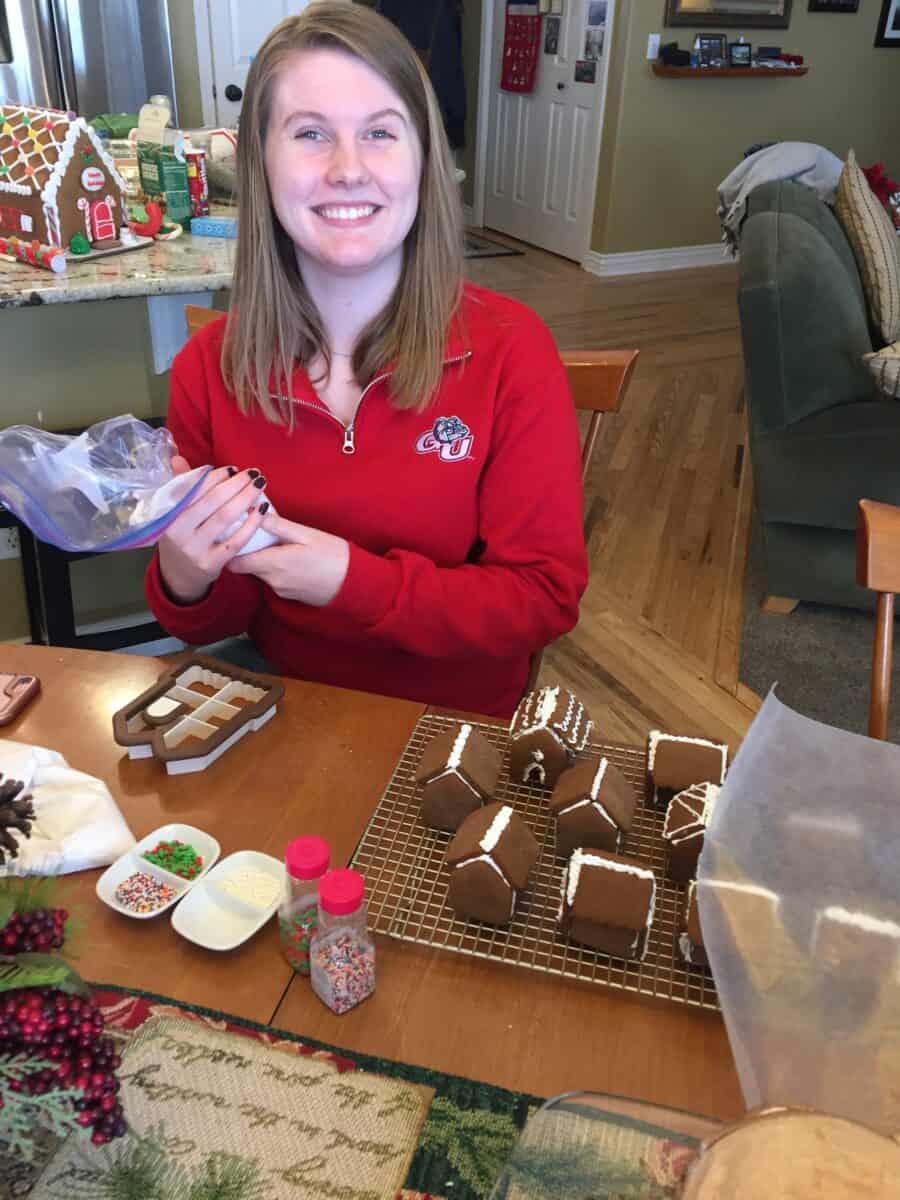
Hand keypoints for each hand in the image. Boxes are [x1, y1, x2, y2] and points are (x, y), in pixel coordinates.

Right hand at [157, 463, 268, 603]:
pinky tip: (262, 511)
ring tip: (260, 486)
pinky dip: (251, 524)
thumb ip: (179, 485)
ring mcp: (194, 549)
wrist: (180, 575)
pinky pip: (236, 541)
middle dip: (236, 484)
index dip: (216, 476)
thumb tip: (178, 457)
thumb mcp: (174, 512)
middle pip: (212, 500)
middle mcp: (177, 531)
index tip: (233, 469)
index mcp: (167, 513)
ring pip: (224, 518)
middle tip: (254, 473)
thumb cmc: (181, 535)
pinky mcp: (211, 564)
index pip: (194, 488)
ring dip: (246, 498)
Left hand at [228, 513, 349, 606]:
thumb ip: (279, 526)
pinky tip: (291, 558)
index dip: (232, 547)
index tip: (235, 533)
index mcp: (274, 563)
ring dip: (264, 558)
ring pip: (261, 572)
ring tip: (280, 543)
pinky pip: (273, 579)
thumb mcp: (308, 535)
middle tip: (259, 532)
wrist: (353, 585)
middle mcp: (272, 580)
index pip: (235, 561)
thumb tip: (257, 512)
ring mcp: (280, 590)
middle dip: (249, 549)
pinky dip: (275, 568)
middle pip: (246, 565)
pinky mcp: (288, 596)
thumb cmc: (334, 556)